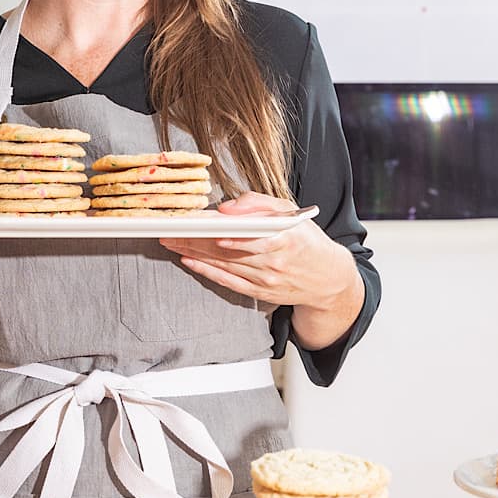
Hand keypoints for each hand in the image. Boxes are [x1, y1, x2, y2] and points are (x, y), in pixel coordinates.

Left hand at [159, 191, 364, 350]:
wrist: (328, 278)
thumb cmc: (307, 240)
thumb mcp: (290, 212)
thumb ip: (259, 204)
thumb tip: (227, 208)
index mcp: (283, 236)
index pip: (242, 231)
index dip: (215, 228)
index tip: (192, 222)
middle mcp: (273, 261)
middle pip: (226, 248)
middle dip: (194, 240)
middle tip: (169, 231)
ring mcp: (266, 280)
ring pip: (223, 264)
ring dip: (194, 254)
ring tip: (172, 242)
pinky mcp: (260, 292)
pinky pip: (228, 281)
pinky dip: (206, 272)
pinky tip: (189, 262)